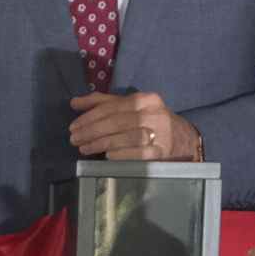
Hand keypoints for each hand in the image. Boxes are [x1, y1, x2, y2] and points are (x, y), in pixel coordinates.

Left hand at [70, 91, 201, 162]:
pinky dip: (121, 154)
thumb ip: (102, 103)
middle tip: (74, 139)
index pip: (113, 106)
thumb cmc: (148, 122)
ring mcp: (160, 133)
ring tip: (84, 149)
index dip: (90, 116)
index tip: (73, 126)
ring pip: (126, 137)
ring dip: (102, 143)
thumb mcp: (129, 108)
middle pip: (118, 121)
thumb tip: (74, 103)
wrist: (181, 139)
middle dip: (92, 131)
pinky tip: (106, 156)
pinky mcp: (162, 151)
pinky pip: (139, 153)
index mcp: (146, 99)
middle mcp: (154, 114)